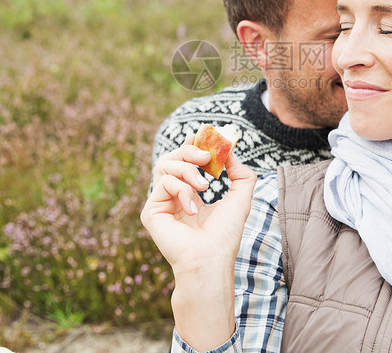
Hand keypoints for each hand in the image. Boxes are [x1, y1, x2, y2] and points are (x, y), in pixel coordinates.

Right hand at [141, 133, 256, 349]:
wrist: (211, 259)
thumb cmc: (225, 235)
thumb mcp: (240, 198)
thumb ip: (241, 173)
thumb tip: (231, 151)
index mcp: (190, 193)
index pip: (184, 162)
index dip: (190, 145)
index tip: (201, 133)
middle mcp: (172, 197)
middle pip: (171, 158)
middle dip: (189, 151)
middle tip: (205, 156)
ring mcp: (160, 203)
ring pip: (165, 166)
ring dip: (188, 170)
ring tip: (205, 186)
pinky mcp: (150, 211)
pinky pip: (164, 183)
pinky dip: (182, 190)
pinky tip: (193, 209)